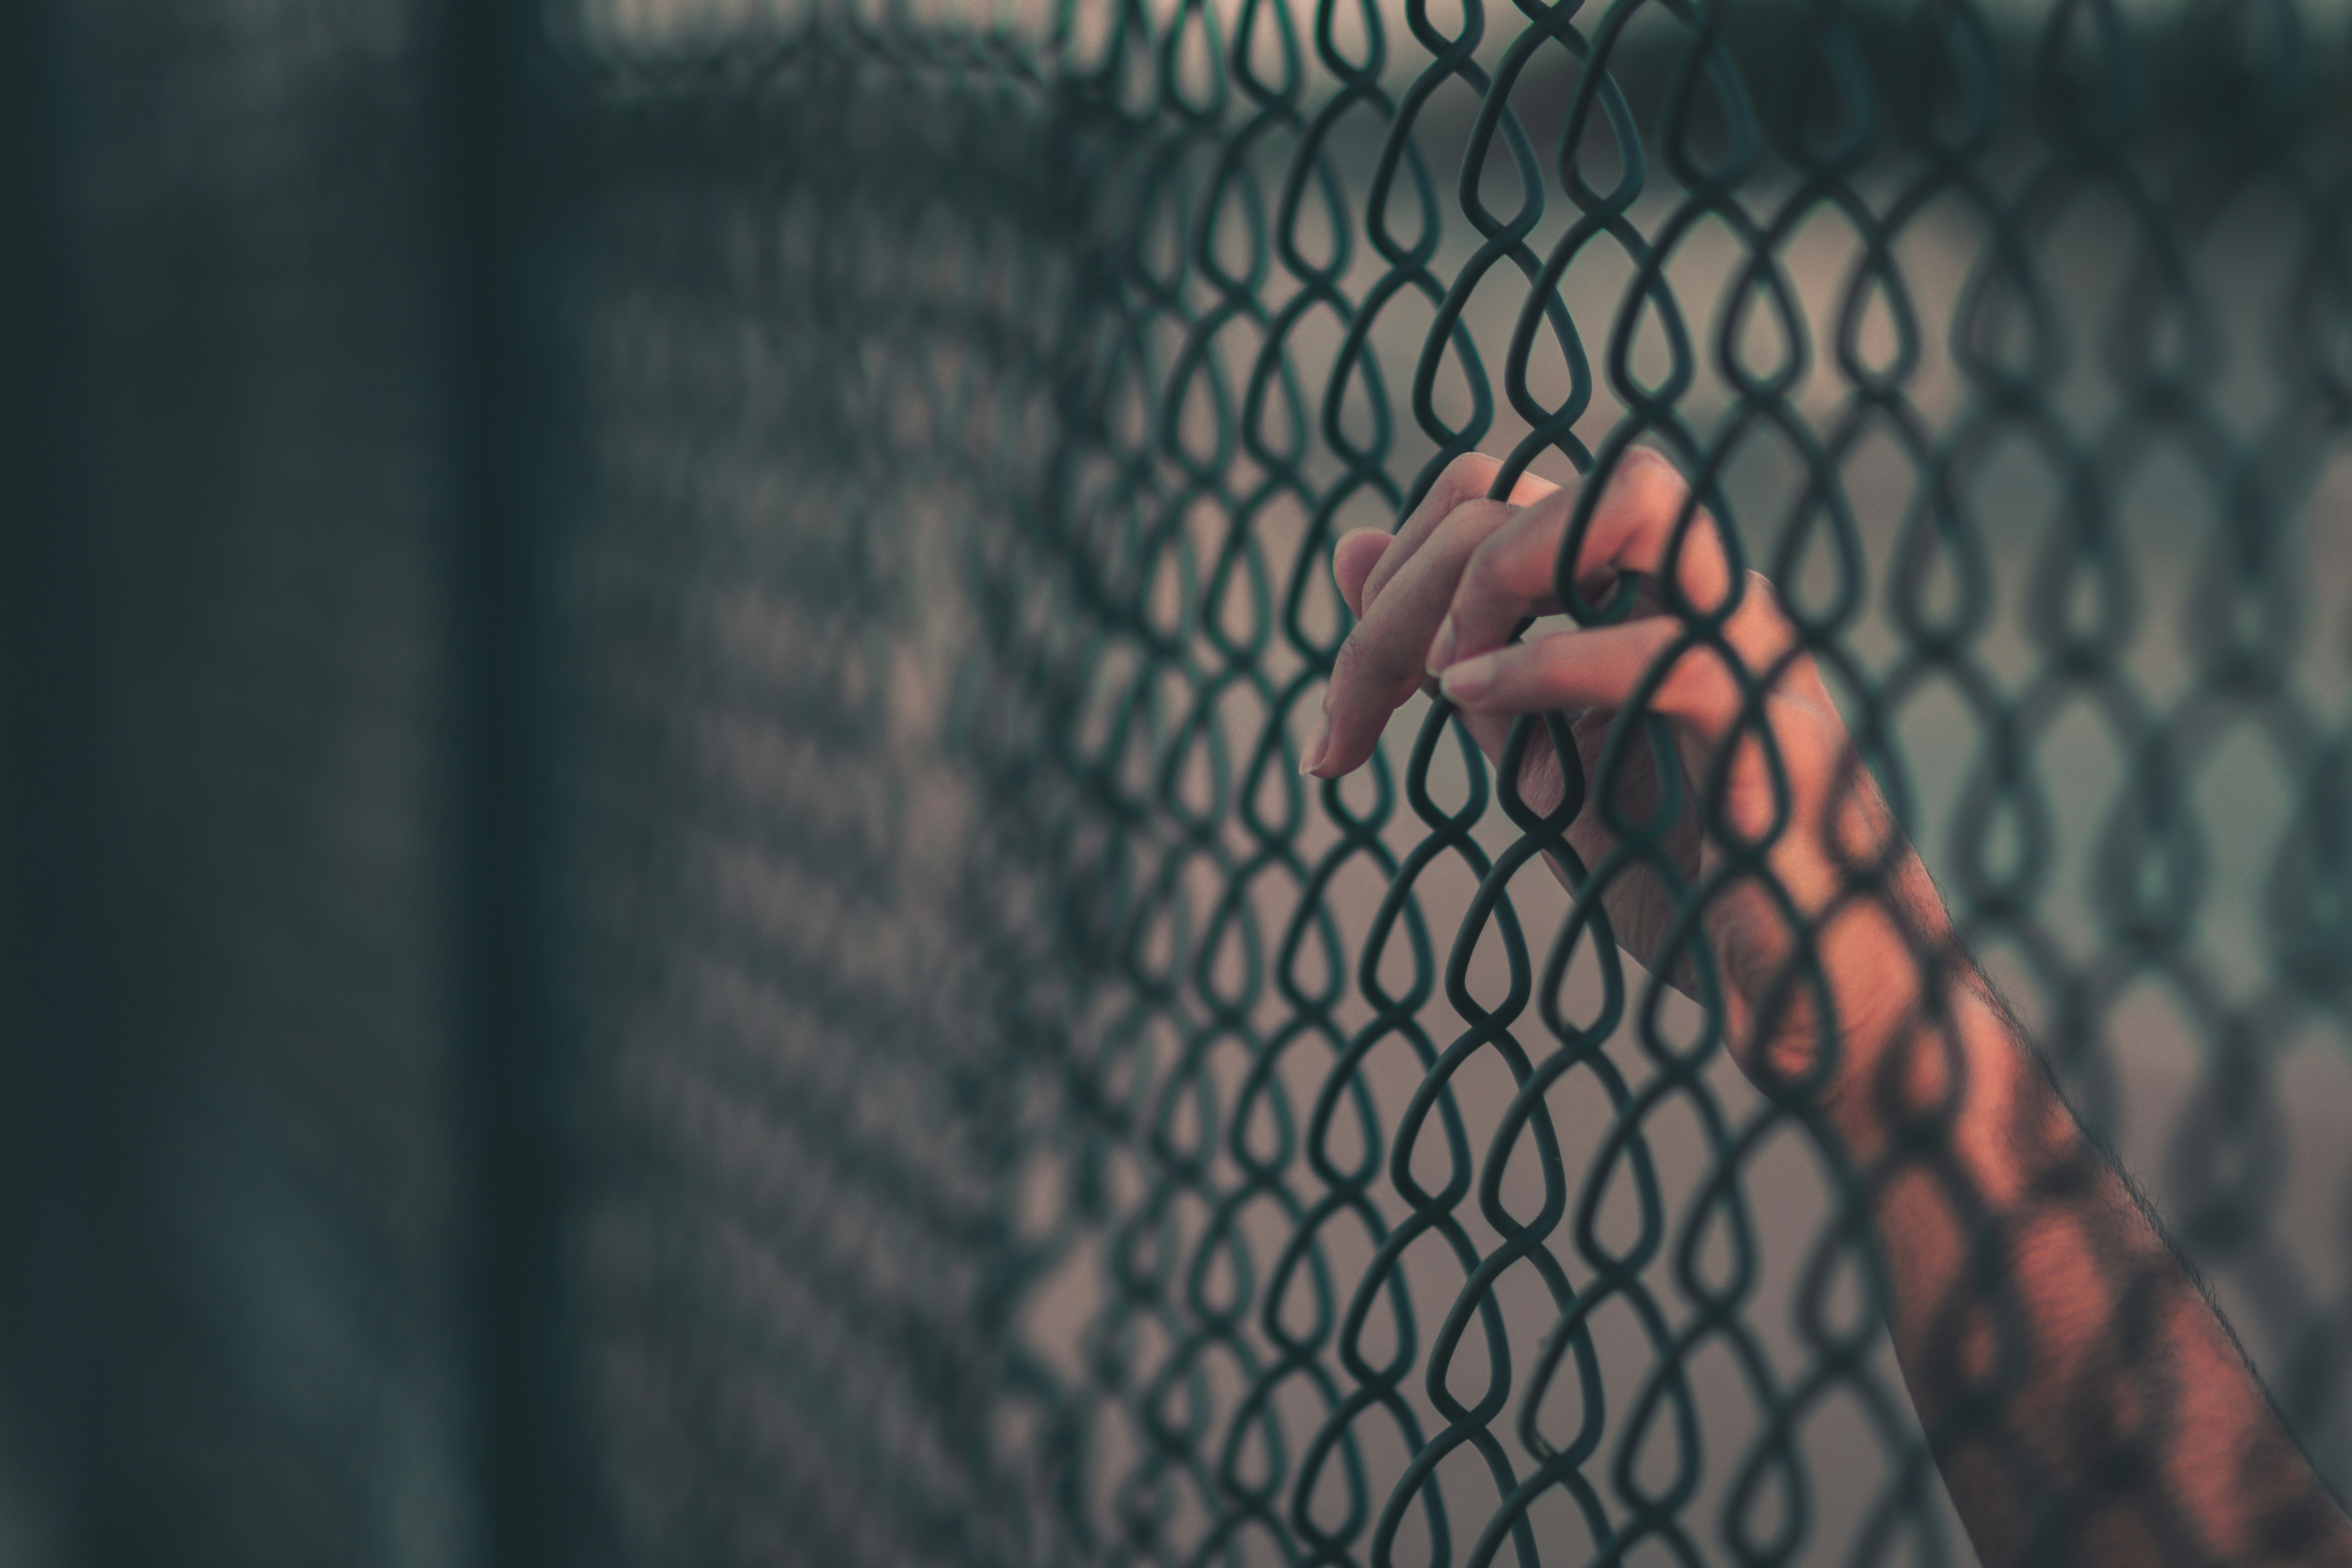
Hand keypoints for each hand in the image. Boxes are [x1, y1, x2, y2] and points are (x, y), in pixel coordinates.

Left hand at [1307, 448, 1957, 1113]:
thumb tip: (1354, 552)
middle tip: (1366, 701)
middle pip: (1546, 479)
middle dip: (1420, 579)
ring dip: (1497, 578)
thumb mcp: (1540, 768)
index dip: (1399, 578)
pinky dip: (1550, 668)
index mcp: (1646, 598)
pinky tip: (1482, 718)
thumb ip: (1463, 668)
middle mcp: (1703, 597)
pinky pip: (1666, 652)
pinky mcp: (1777, 737)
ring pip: (1636, 500)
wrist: (1812, 1002)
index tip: (1345, 715)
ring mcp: (1749, 651)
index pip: (1503, 494)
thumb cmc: (1683, 883)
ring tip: (1441, 686)